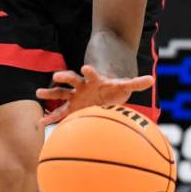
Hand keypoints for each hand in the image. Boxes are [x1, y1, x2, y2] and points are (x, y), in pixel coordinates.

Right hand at [35, 65, 153, 127]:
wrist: (103, 92)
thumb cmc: (114, 89)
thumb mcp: (125, 86)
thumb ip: (136, 83)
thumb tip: (152, 79)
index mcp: (95, 80)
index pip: (91, 73)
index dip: (88, 71)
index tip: (85, 68)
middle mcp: (82, 86)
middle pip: (72, 79)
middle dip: (65, 77)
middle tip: (56, 76)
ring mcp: (75, 96)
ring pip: (61, 93)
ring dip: (50, 93)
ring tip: (38, 93)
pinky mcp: (71, 107)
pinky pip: (59, 113)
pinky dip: (50, 117)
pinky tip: (40, 123)